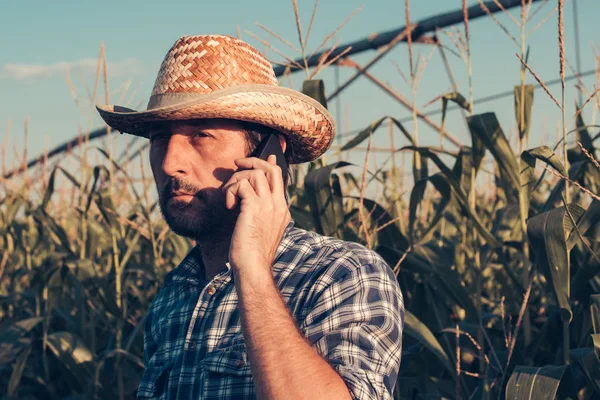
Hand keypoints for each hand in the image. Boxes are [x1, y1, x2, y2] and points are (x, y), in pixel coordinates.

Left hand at [223, 154, 290, 280]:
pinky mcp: (253, 207)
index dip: (271, 164)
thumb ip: (261, 212)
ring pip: (255, 174)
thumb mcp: (261, 229)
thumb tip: (250, 196)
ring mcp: (268, 205)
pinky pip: (242, 185)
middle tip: (238, 164)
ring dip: (236, 180)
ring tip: (229, 195)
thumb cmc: (252, 252)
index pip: (280, 178)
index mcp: (282, 209)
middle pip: (271, 169)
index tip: (268, 155)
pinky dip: (231, 191)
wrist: (253, 267)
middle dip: (253, 161)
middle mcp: (278, 204)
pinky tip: (229, 205)